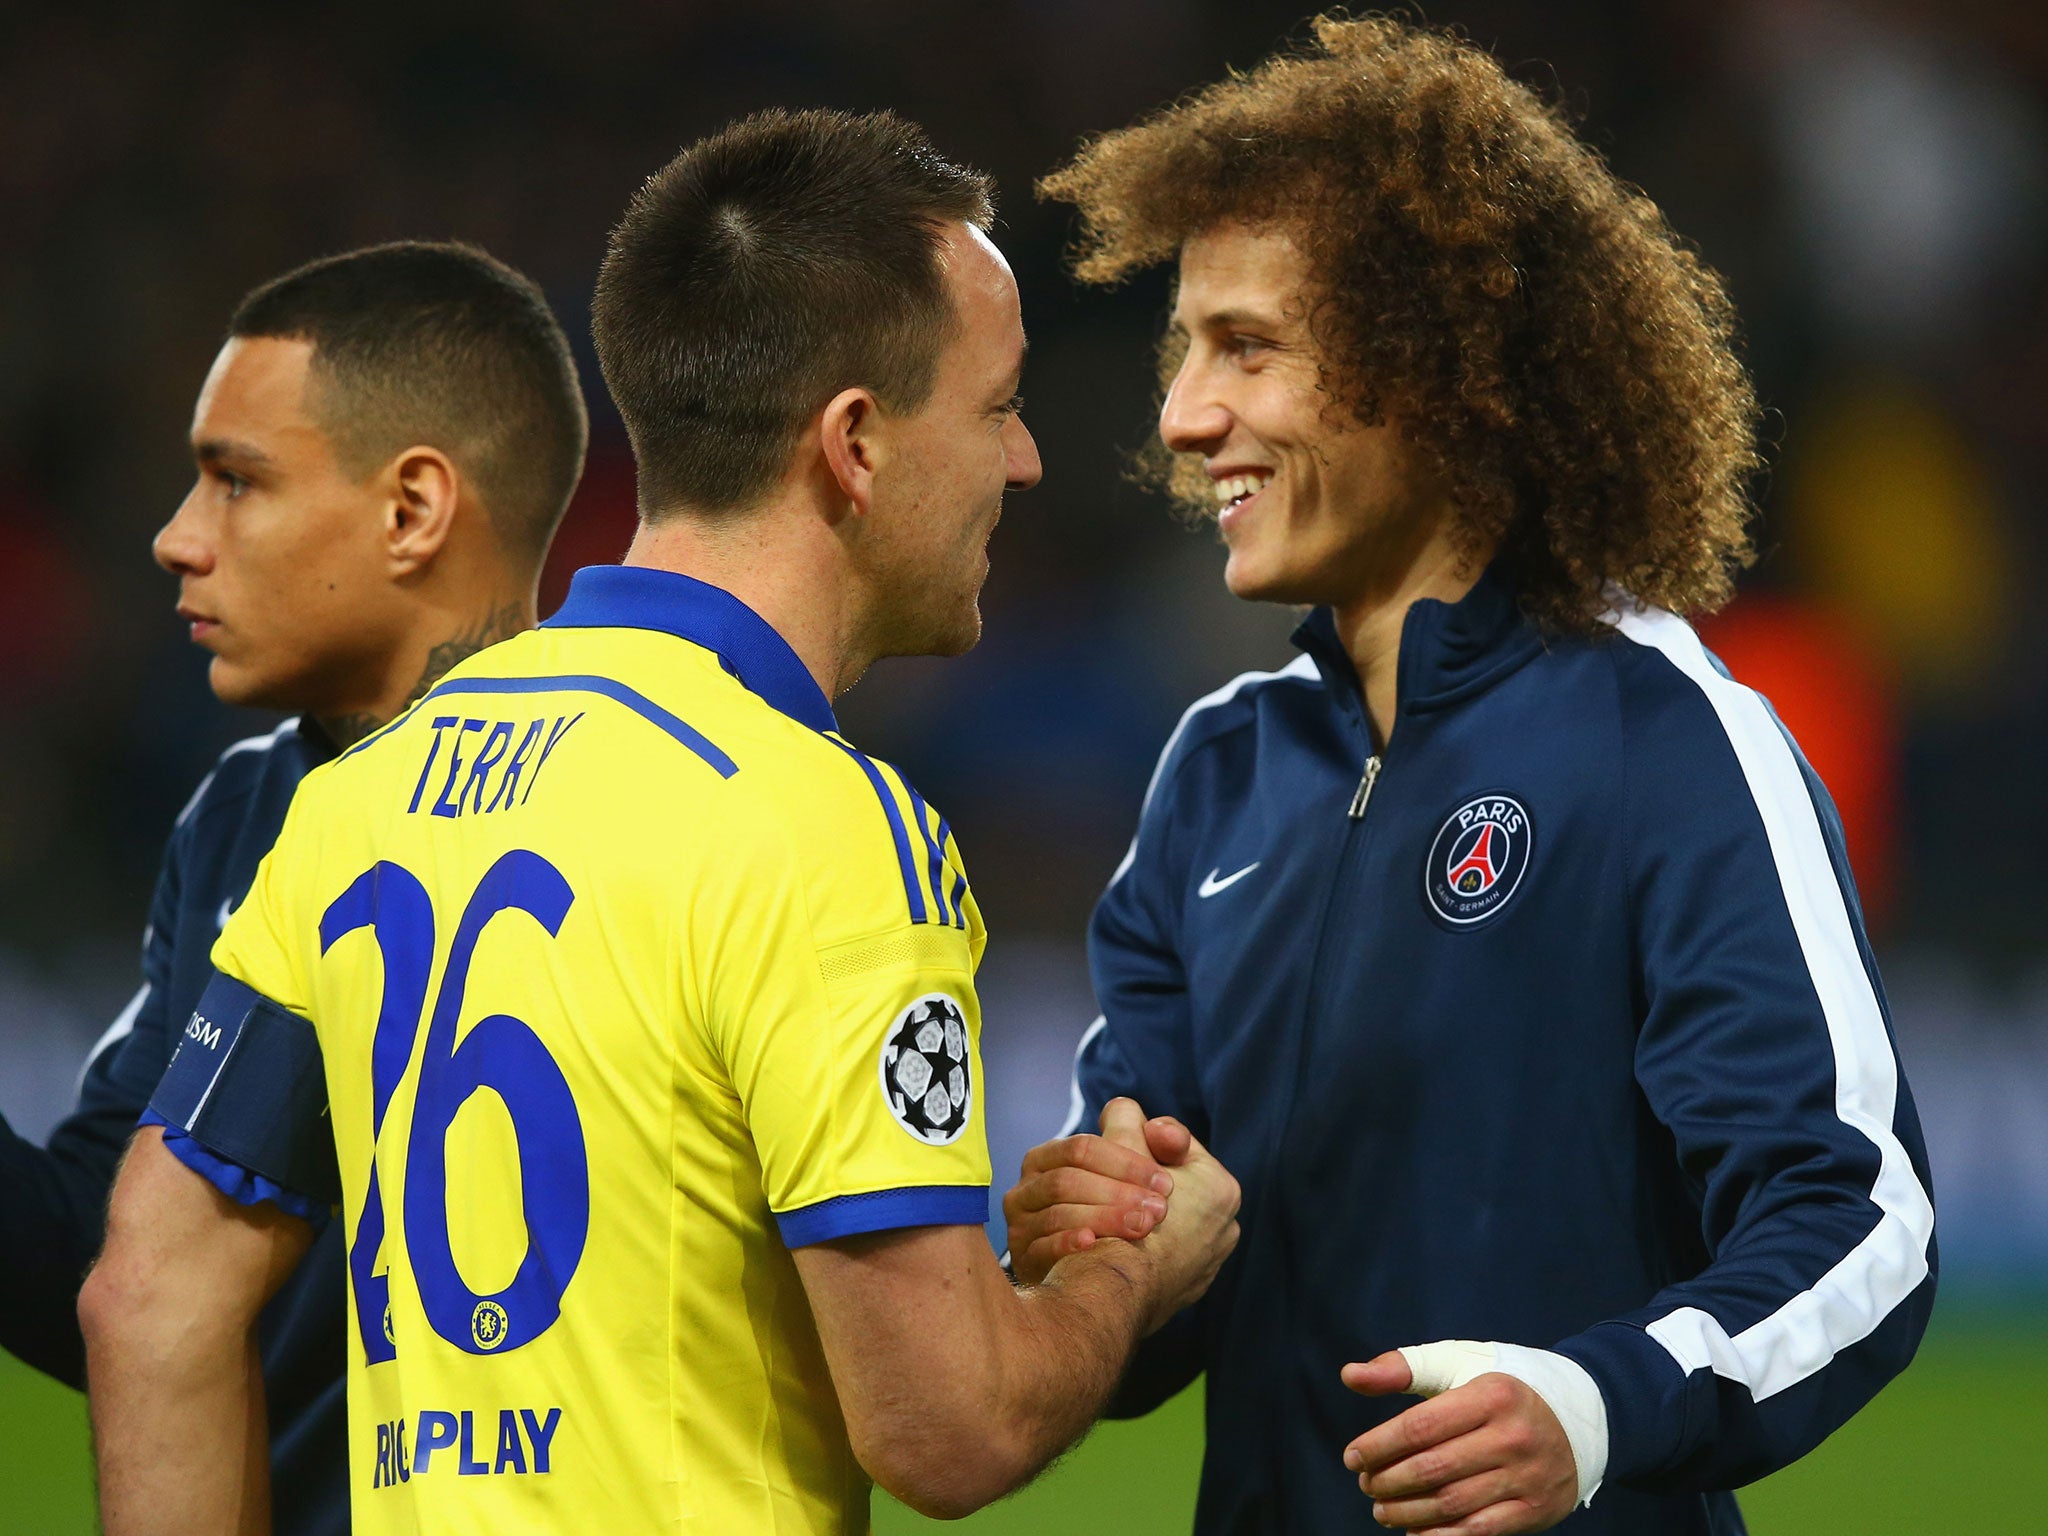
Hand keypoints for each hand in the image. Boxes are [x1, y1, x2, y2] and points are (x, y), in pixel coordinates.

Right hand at [1003, 1098, 1191, 1283]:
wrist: (1112, 1277)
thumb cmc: (1134, 1211)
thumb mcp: (1155, 1174)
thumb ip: (1168, 1143)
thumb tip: (1162, 1130)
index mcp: (1050, 1156)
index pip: (1082, 1148)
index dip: (1126, 1162)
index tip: (1166, 1184)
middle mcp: (1029, 1187)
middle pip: (1067, 1180)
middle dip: (1117, 1193)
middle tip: (1159, 1210)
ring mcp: (1022, 1224)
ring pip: (1056, 1213)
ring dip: (1103, 1218)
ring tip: (1142, 1228)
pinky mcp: (1024, 1260)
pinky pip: (1040, 1249)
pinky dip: (1067, 1244)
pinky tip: (1093, 1243)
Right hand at [1113, 1114, 1238, 1333]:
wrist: (1111, 1292)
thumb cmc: (1120, 1212)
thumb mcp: (1122, 1145)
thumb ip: (1126, 1118)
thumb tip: (1126, 1110)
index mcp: (1221, 1188)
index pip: (1176, 1146)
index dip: (1142, 1140)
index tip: (1123, 1146)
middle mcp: (1225, 1229)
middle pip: (1173, 1187)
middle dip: (1141, 1181)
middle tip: (1115, 1184)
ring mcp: (1206, 1268)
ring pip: (1168, 1224)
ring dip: (1137, 1213)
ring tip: (1113, 1216)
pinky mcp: (1180, 1296)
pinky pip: (1158, 1260)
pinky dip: (1139, 1248)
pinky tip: (1109, 1242)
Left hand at [1339, 1351, 1576, 1533]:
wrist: (1583, 1415)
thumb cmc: (1504, 1388)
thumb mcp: (1459, 1365)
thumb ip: (1402, 1368)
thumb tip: (1349, 1376)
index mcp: (1491, 1395)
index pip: (1421, 1426)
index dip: (1379, 1446)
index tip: (1353, 1457)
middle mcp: (1512, 1437)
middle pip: (1434, 1468)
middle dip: (1389, 1481)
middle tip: (1366, 1484)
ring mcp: (1527, 1477)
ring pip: (1453, 1503)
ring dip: (1407, 1512)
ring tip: (1381, 1508)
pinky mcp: (1536, 1509)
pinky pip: (1480, 1531)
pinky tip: (1415, 1531)